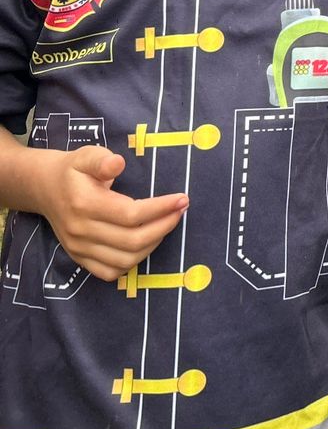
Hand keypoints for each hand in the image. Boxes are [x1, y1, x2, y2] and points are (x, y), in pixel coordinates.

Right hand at [37, 147, 187, 280]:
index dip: (161, 209)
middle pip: (132, 241)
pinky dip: (133, 262)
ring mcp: (79, 248)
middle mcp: (81, 231)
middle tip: (180, 210)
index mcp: (85, 204)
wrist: (45, 189)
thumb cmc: (73, 170)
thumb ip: (102, 160)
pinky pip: (110, 272)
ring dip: (154, 244)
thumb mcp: (86, 156)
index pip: (131, 214)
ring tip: (167, 224)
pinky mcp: (79, 258)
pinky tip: (146, 243)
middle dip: (164, 227)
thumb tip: (118, 163)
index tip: (182, 199)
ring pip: (125, 260)